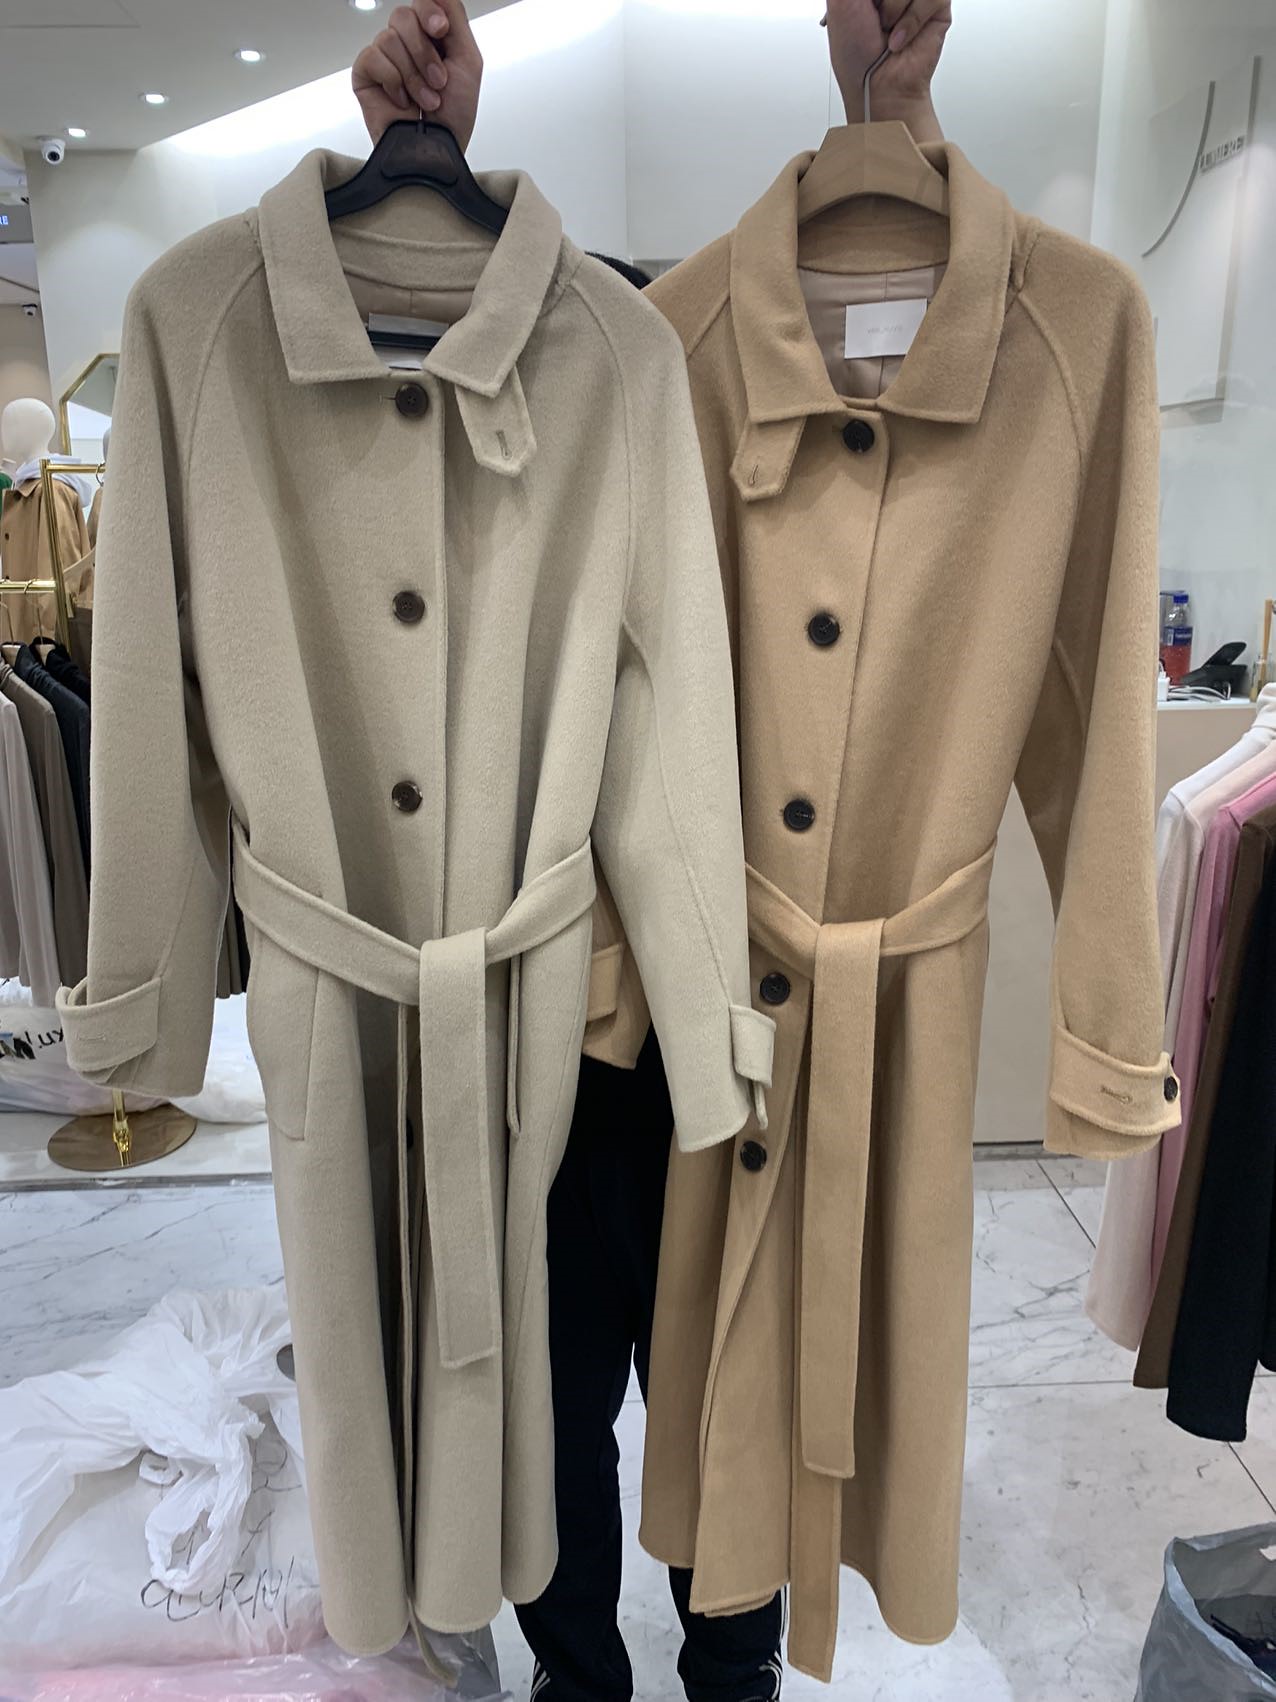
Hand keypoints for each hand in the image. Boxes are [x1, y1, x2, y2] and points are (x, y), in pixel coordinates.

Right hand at [353, 0, 482, 150]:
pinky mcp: (365, 72)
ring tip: (424, 101)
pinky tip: (401, 102)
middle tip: (438, 83)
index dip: (429, 11)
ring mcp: (383, 57)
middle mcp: (405, 43)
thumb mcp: (468, 61)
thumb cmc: (454, 117)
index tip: (441, 31)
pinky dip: (393, 82)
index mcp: (430, 37)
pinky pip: (373, 56)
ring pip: (390, 38)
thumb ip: (456, 18)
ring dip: (414, 76)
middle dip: (425, 54)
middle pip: (404, 16)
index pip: (422, 2)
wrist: (435, 150)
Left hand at [825, 0, 950, 132]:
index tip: (864, 7)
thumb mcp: (840, 5)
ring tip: (888, 35)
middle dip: (881, 0)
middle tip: (875, 23)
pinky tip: (901, 39)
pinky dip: (912, 19)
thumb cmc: (857, 58)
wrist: (880, 90)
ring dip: (893, 10)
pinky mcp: (939, 7)